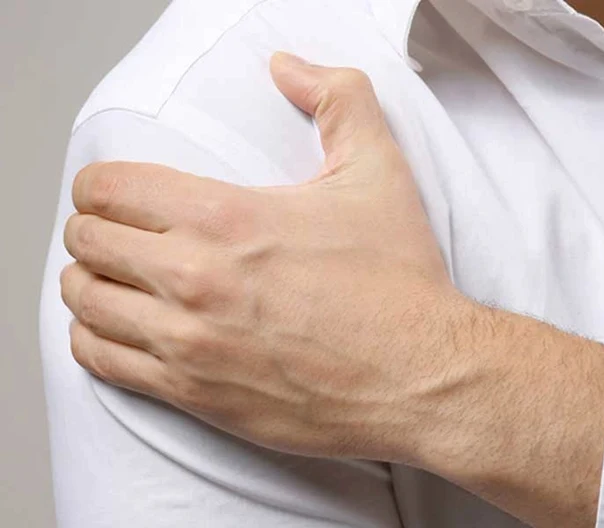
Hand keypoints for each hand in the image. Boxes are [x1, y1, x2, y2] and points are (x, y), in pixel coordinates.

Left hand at [61, 52, 466, 461]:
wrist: (419, 376)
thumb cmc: (398, 282)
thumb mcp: (379, 171)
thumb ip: (337, 98)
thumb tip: (289, 67)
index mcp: (226, 218)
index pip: (107, 188)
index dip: (106, 184)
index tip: (124, 193)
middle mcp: (194, 280)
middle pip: (86, 241)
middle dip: (98, 229)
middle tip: (127, 234)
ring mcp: (188, 343)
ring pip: (83, 302)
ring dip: (93, 282)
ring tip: (122, 279)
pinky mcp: (194, 395)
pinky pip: (101, 361)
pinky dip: (96, 338)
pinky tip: (124, 327)